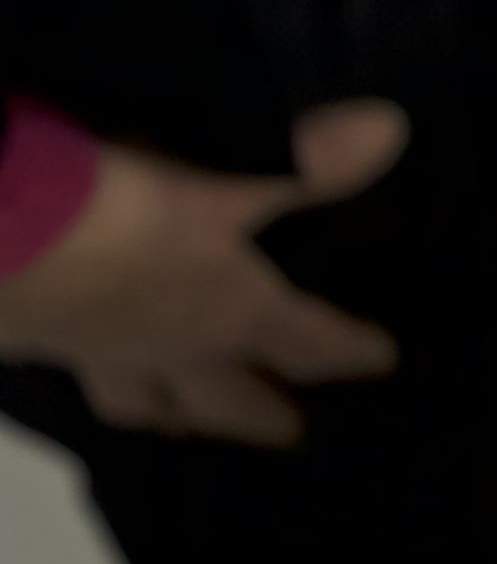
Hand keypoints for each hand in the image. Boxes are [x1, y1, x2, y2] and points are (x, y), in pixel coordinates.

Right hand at [0, 99, 407, 445]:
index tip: (381, 363)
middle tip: (289, 433)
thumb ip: (308, 163)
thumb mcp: (230, 182)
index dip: (347, 350)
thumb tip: (391, 130)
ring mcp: (105, 356)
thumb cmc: (131, 215)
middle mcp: (174, 349)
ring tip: (182, 427)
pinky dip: (100, 385)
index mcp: (233, 314)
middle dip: (260, 415)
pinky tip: (90, 371)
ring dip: (174, 417)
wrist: (3, 243)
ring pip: (147, 403)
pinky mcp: (46, 348)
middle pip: (226, 398)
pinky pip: (84, 380)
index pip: (307, 343)